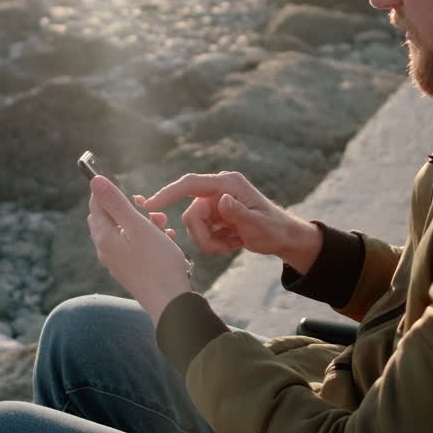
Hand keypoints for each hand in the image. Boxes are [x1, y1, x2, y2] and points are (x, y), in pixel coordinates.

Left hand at [87, 176, 192, 324]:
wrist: (170, 303)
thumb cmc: (157, 263)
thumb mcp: (138, 226)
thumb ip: (116, 202)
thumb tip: (94, 180)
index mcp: (104, 237)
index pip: (97, 205)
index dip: (109, 191)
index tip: (128, 187)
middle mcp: (106, 250)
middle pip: (108, 218)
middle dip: (127, 207)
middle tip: (147, 207)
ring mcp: (117, 262)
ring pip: (124, 232)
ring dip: (141, 222)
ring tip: (162, 222)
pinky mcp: (130, 270)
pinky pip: (133, 246)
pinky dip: (146, 238)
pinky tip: (165, 239)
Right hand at [145, 171, 322, 272]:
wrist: (283, 238)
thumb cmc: (274, 230)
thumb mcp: (258, 225)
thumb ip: (238, 213)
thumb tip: (220, 200)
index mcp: (228, 184)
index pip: (190, 185)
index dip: (168, 193)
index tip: (150, 205)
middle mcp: (218, 190)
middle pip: (192, 213)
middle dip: (203, 235)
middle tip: (224, 248)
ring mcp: (216, 203)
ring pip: (194, 225)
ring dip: (210, 242)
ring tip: (231, 245)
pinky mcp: (215, 215)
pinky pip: (201, 232)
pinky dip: (214, 243)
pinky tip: (232, 242)